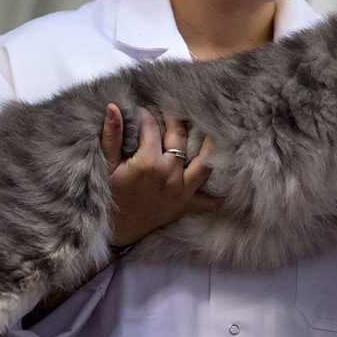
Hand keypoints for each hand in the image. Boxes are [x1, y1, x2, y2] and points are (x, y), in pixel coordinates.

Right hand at [101, 104, 219, 246]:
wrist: (115, 229)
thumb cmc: (109, 195)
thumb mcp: (106, 165)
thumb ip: (112, 136)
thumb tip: (114, 107)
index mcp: (148, 164)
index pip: (152, 128)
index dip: (146, 114)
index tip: (143, 109)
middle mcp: (170, 175)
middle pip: (181, 137)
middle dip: (176, 119)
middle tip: (173, 108)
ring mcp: (182, 191)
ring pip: (204, 161)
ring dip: (209, 143)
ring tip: (209, 126)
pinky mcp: (186, 205)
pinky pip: (211, 199)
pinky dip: (221, 190)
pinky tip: (230, 176)